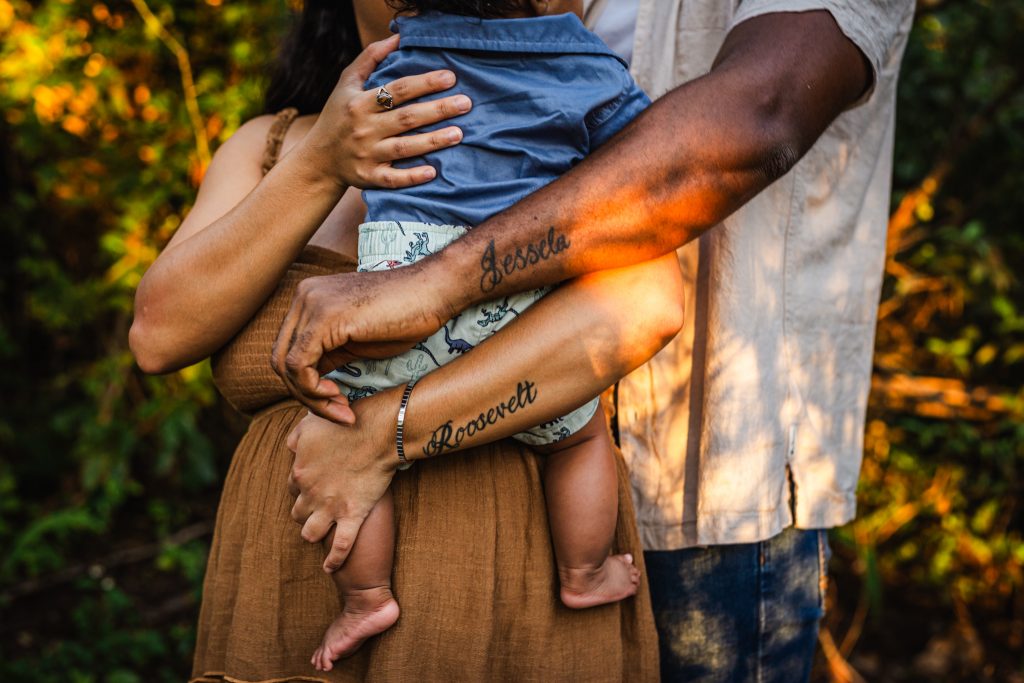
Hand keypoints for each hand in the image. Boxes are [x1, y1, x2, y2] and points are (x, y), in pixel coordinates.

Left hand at [272, 266, 451, 420]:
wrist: (434, 292)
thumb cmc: (406, 315)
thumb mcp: (357, 340)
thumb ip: (328, 354)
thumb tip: (308, 383)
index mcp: (309, 299)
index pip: (288, 350)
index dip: (306, 384)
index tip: (338, 402)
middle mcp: (303, 296)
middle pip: (279, 358)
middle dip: (304, 394)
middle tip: (338, 412)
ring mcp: (310, 304)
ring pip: (285, 366)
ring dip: (311, 398)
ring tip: (341, 410)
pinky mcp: (323, 318)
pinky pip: (299, 366)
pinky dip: (314, 391)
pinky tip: (339, 397)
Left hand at [285, 393, 398, 571]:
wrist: (376, 431)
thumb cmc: (345, 422)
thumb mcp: (311, 422)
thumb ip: (296, 436)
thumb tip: (290, 448)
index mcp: (300, 472)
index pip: (293, 486)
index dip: (302, 486)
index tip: (313, 484)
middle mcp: (311, 493)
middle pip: (298, 512)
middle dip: (305, 510)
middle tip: (318, 507)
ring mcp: (331, 507)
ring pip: (310, 533)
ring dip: (312, 534)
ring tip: (319, 534)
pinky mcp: (352, 516)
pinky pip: (340, 547)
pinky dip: (333, 560)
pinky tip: (330, 567)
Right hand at [300, 34, 472, 189]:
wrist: (319, 159)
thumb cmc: (338, 115)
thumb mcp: (347, 83)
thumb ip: (371, 58)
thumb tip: (399, 38)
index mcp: (360, 103)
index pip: (397, 90)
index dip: (424, 83)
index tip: (450, 77)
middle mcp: (364, 128)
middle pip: (406, 118)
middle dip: (438, 110)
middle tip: (465, 103)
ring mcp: (367, 154)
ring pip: (405, 147)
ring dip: (433, 141)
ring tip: (459, 134)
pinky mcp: (369, 178)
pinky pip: (393, 179)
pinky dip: (412, 177)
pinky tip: (433, 172)